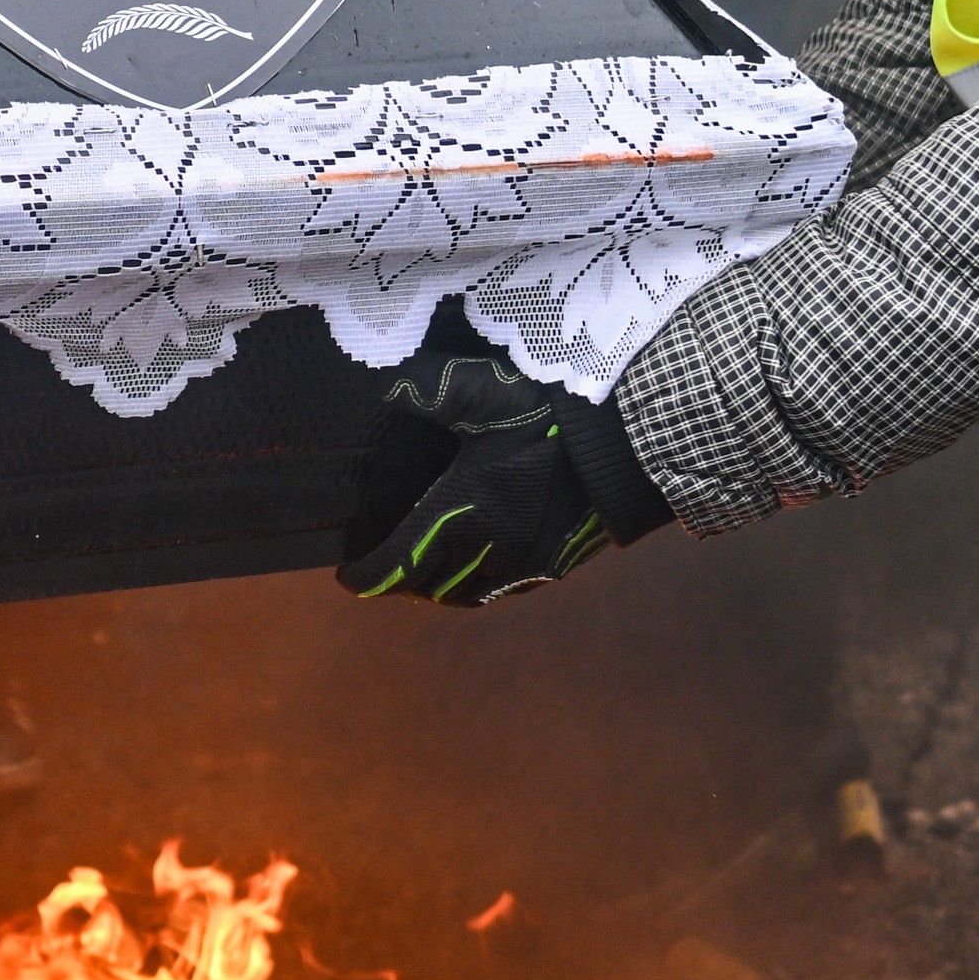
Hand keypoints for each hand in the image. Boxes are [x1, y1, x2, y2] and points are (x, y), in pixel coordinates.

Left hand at [335, 358, 663, 605]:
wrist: (634, 443)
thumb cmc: (555, 414)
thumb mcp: (486, 390)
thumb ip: (429, 387)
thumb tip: (383, 383)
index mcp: (464, 511)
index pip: (399, 562)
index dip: (367, 575)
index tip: (344, 577)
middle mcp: (491, 550)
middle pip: (428, 588)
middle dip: (397, 584)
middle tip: (378, 570)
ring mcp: (526, 564)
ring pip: (465, 596)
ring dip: (435, 591)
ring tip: (420, 574)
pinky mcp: (556, 565)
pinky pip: (503, 590)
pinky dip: (475, 587)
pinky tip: (474, 567)